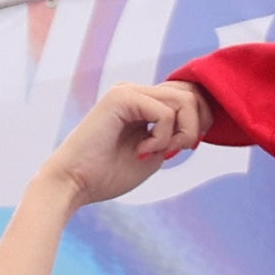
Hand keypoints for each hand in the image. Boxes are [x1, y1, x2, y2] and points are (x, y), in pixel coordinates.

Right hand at [43, 77, 209, 206]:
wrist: (74, 183)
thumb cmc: (108, 175)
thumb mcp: (154, 154)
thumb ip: (175, 136)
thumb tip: (200, 123)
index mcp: (143, 102)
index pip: (188, 96)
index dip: (199, 122)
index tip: (184, 149)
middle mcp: (136, 91)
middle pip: (191, 93)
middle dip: (196, 126)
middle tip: (177, 151)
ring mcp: (128, 91)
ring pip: (184, 99)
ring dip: (182, 132)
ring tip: (163, 152)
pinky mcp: (122, 97)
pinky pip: (165, 112)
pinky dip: (163, 138)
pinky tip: (142, 150)